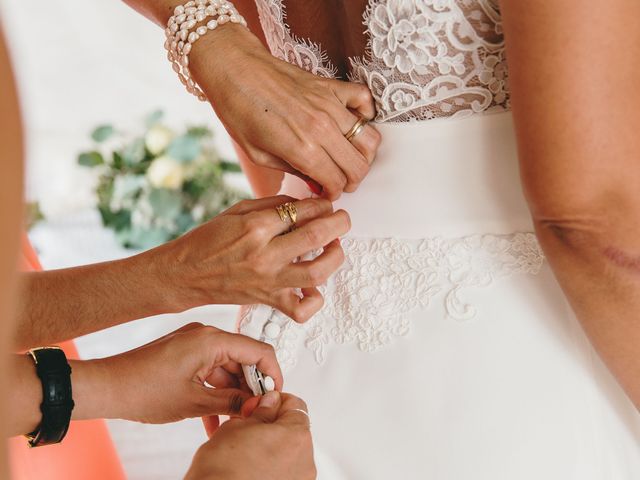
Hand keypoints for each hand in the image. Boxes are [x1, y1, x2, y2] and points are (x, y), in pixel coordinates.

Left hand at [72, 323, 281, 423]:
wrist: (107, 387)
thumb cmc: (141, 389)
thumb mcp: (194, 401)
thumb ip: (231, 402)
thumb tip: (255, 405)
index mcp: (211, 340)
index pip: (258, 351)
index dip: (272, 374)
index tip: (275, 395)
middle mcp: (204, 336)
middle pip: (243, 360)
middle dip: (250, 388)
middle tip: (254, 412)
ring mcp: (193, 344)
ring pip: (226, 369)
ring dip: (231, 395)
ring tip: (232, 422)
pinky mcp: (184, 355)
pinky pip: (209, 372)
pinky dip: (214, 392)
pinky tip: (213, 419)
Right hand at [151, 195, 349, 322]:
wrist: (185, 273)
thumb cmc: (208, 241)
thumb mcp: (237, 210)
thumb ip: (273, 205)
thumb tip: (306, 202)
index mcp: (256, 227)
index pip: (304, 210)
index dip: (322, 204)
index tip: (325, 204)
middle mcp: (265, 254)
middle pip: (318, 235)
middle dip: (339, 223)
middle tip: (342, 219)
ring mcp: (269, 280)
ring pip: (318, 272)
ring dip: (336, 257)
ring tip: (335, 247)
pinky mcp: (268, 300)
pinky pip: (301, 309)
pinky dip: (315, 300)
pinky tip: (314, 286)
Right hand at [186, 391, 315, 479]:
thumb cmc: (222, 471)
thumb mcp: (236, 427)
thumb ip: (259, 412)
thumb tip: (267, 403)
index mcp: (296, 436)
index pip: (295, 405)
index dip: (275, 401)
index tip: (260, 405)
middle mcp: (305, 460)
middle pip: (293, 430)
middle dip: (272, 426)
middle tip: (248, 427)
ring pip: (288, 453)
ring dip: (272, 447)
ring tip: (246, 452)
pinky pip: (284, 472)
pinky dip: (271, 467)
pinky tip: (250, 468)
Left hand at [190, 24, 381, 199]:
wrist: (235, 69)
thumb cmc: (239, 111)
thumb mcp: (260, 155)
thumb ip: (293, 171)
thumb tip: (315, 183)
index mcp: (302, 149)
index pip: (336, 181)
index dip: (333, 193)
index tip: (327, 193)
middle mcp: (322, 128)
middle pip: (357, 165)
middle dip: (352, 180)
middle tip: (341, 182)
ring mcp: (330, 105)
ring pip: (369, 139)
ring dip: (363, 156)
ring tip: (349, 160)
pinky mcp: (331, 87)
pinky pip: (365, 101)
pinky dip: (365, 115)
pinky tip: (352, 123)